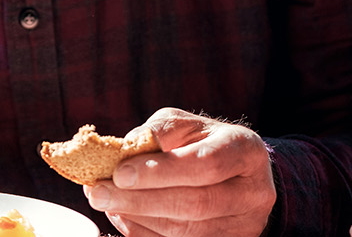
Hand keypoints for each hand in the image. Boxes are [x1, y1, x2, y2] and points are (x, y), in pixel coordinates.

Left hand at [81, 107, 274, 236]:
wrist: (239, 175)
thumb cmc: (205, 143)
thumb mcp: (187, 125)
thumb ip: (159, 131)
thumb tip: (123, 150)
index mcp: (245, 150)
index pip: (205, 165)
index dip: (161, 172)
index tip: (119, 173)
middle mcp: (253, 192)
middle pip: (195, 204)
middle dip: (141, 200)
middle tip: (98, 193)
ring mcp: (244, 225)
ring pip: (188, 231)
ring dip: (139, 219)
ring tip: (105, 203)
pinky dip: (145, 232)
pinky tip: (123, 216)